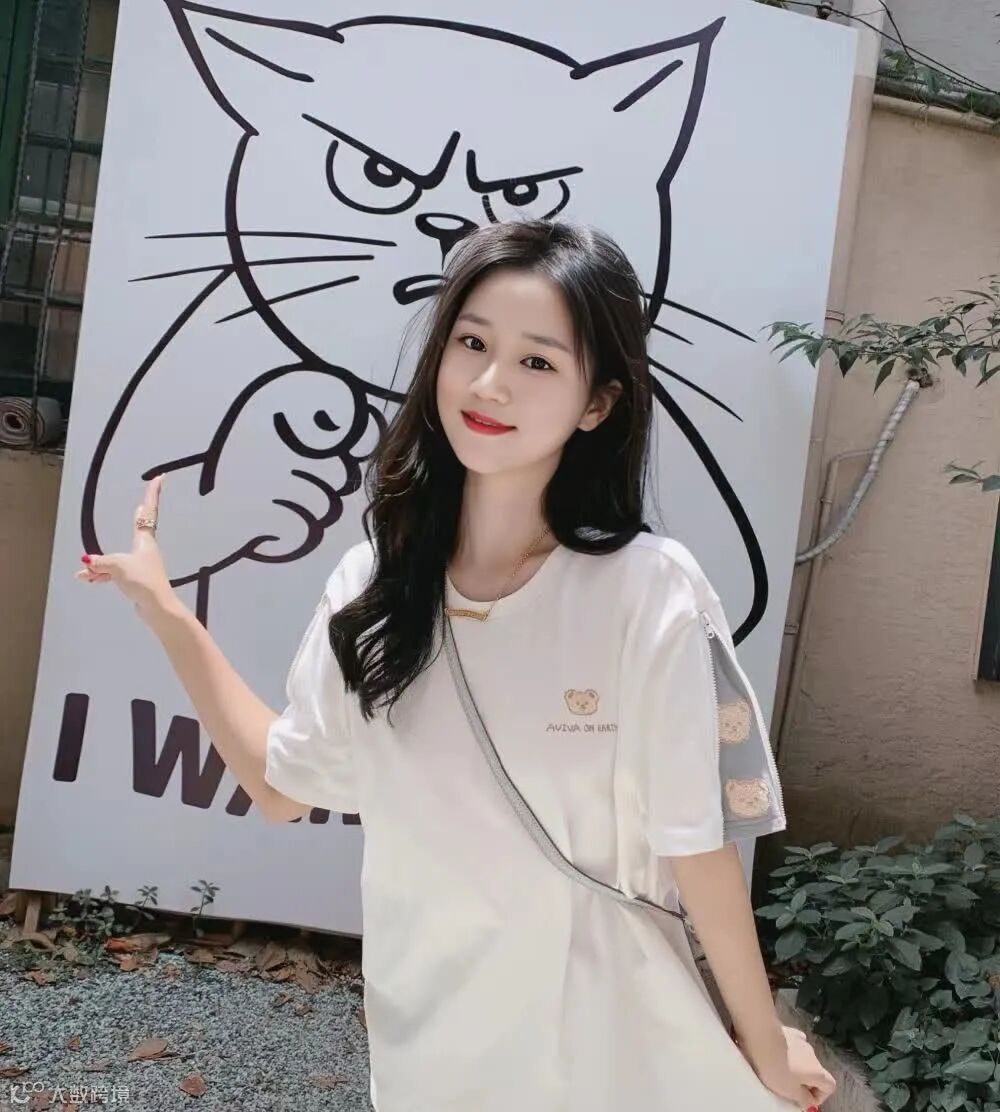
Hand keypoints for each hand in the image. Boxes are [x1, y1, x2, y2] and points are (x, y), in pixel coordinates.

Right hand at [76, 476, 175, 620]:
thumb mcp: (118, 567)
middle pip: (139, 526)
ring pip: (118, 556)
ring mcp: (141, 564)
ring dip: (102, 562)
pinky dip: (101, 574)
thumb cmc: (144, 581)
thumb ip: (101, 562)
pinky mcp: (136, 579)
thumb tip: (86, 563)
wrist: (158, 607)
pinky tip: (87, 579)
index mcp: (144, 541)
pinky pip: (115, 571)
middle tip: (144, 500)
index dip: (152, 493)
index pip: (147, 511)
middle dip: (139, 514)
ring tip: (86, 572)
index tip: (161, 477)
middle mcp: (145, 550)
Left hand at [740, 1025, 836, 1109]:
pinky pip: (794, 1044)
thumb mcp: (791, 1092)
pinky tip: (778, 1052)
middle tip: (789, 1088)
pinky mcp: (789, 1031)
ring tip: (779, 1069)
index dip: (819, 1096)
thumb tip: (810, 1104)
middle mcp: (813, 1054)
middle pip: (815, 1072)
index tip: (804, 1100)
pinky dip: (789, 1051)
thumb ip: (804, 1100)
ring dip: (796, 1066)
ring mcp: (801, 1041)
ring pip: (804, 1058)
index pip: (830, 1086)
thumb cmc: (776, 1067)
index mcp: (817, 1071)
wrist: (761, 1037)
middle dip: (805, 1082)